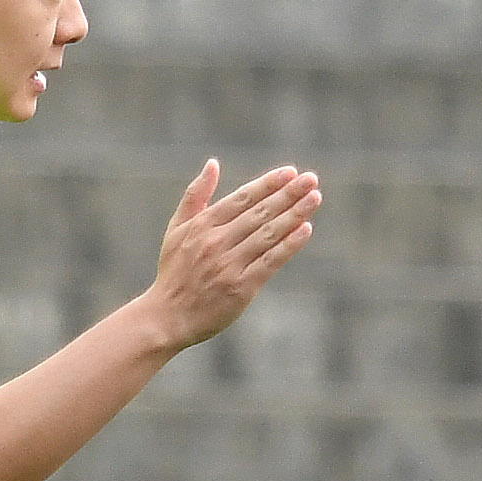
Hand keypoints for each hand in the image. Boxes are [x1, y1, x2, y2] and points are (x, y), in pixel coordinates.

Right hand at [134, 159, 321, 351]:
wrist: (167, 316)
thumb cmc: (174, 271)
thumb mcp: (177, 229)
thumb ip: (195, 195)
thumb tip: (213, 164)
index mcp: (202, 225)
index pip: (242, 198)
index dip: (268, 184)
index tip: (290, 172)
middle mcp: (216, 242)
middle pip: (259, 213)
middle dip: (288, 194)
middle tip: (311, 179)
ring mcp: (229, 265)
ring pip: (268, 234)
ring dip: (294, 214)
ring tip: (314, 198)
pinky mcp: (241, 288)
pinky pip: (270, 262)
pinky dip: (289, 245)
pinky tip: (306, 229)